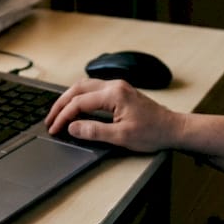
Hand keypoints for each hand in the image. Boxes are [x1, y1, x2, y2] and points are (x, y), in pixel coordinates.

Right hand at [45, 78, 181, 152]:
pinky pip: (93, 89)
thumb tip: (72, 127)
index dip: (63, 116)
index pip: (79, 103)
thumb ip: (94, 131)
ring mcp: (118, 87)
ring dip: (69, 98)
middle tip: (50, 120)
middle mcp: (114, 86)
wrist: (173, 129)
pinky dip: (80, 97)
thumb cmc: (153, 133)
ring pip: (84, 86)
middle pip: (78, 89)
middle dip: (61, 104)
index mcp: (114, 94)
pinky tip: (75, 107)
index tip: (54, 129)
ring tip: (58, 113)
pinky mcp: (120, 92)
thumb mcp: (121, 137)